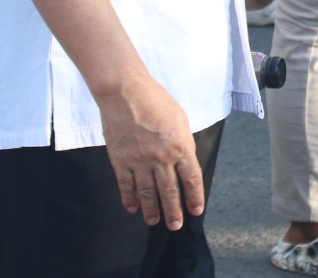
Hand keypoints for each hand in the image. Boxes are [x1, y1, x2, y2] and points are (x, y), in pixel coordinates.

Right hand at [97, 74, 204, 228]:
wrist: (125, 92)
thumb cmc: (155, 100)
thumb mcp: (180, 119)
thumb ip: (183, 142)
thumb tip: (184, 159)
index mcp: (181, 146)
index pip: (192, 179)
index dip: (195, 197)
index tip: (196, 210)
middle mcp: (162, 158)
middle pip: (170, 191)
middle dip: (173, 211)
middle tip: (175, 225)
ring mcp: (140, 161)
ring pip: (147, 193)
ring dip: (152, 209)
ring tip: (153, 221)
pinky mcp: (120, 160)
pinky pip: (126, 185)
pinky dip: (129, 198)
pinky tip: (132, 208)